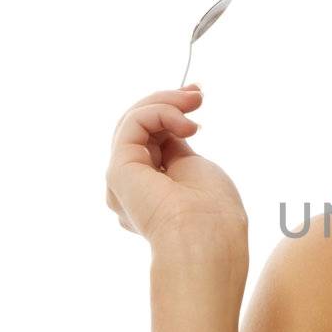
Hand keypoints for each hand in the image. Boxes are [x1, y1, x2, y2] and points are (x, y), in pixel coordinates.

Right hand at [105, 85, 248, 249]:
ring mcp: (122, 179)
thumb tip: (172, 129)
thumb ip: (176, 149)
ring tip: (194, 103)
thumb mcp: (195, 169)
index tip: (196, 97)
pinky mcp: (118, 170)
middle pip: (137, 128)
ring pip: (132, 122)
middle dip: (166, 101)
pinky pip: (133, 124)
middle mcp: (130, 187)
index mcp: (150, 191)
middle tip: (197, 92)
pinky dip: (159, 112)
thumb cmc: (213, 214)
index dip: (169, 112)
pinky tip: (184, 121)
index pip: (150, 139)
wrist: (206, 239)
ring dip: (165, 103)